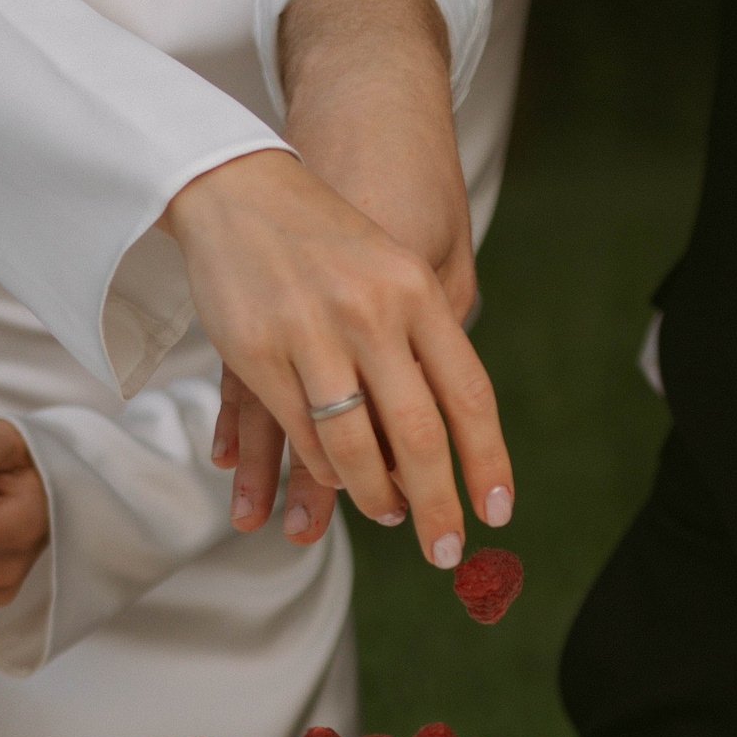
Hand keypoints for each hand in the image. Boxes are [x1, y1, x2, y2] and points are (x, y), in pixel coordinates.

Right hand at [162, 0, 510, 568]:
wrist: (239, 186)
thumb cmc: (328, 235)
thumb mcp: (398, 265)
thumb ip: (429, 334)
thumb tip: (452, 422)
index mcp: (418, 292)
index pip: (468, 393)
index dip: (487, 460)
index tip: (497, 512)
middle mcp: (373, 314)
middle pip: (417, 434)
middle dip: (435, 504)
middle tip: (444, 550)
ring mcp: (313, 334)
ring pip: (353, 445)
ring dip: (372, 495)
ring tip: (385, 517)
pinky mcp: (259, 352)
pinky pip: (299, 432)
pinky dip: (316, 469)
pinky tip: (326, 489)